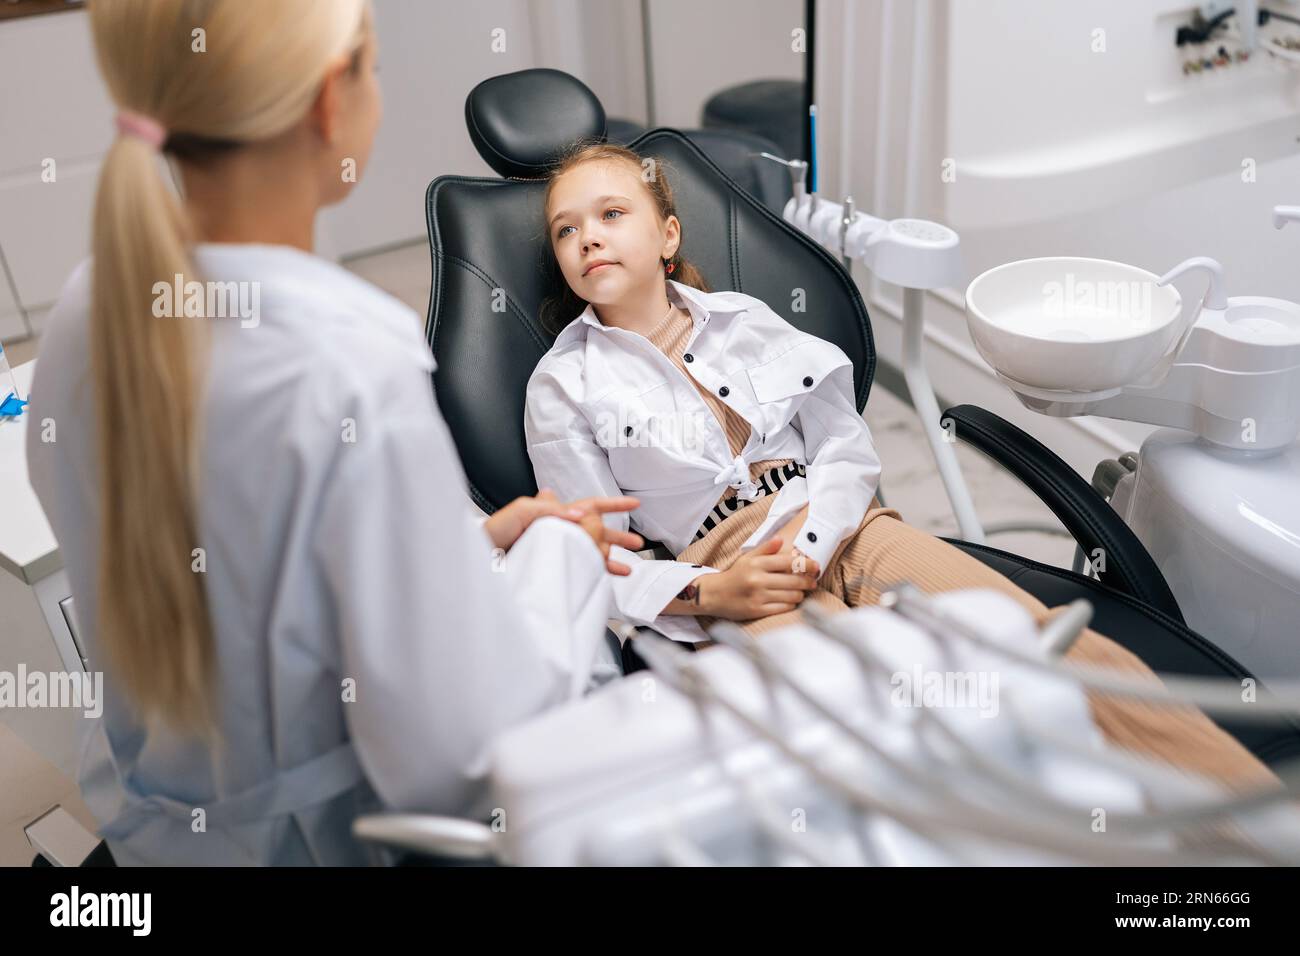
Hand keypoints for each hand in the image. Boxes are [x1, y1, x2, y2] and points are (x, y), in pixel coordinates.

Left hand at [483, 490, 641, 574]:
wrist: (476, 558)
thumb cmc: (492, 532)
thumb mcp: (522, 510)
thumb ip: (552, 510)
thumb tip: (582, 514)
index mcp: (553, 514)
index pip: (589, 506)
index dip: (612, 504)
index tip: (633, 503)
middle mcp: (557, 532)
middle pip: (595, 532)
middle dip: (617, 536)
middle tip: (636, 543)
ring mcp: (555, 551)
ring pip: (590, 553)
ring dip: (609, 559)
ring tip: (626, 568)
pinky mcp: (550, 568)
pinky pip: (578, 569)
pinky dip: (592, 573)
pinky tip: (602, 579)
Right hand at [700, 536, 819, 620]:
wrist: (714, 594)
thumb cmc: (735, 575)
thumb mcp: (747, 558)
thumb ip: (765, 548)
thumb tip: (781, 539)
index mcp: (757, 563)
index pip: (789, 562)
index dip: (806, 564)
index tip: (816, 566)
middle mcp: (757, 579)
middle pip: (794, 580)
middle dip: (808, 581)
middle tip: (813, 582)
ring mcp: (757, 596)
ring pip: (791, 595)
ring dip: (800, 594)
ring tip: (800, 591)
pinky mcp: (757, 610)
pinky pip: (783, 608)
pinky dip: (791, 604)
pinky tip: (790, 601)